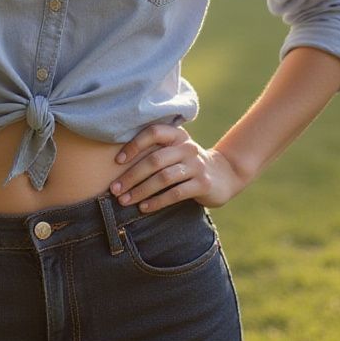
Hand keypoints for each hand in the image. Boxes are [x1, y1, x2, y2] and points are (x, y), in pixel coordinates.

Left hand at [110, 124, 250, 213]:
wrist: (224, 175)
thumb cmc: (187, 163)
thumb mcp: (175, 151)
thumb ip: (155, 151)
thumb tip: (117, 165)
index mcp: (177, 135)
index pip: (153, 133)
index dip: (134, 145)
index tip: (117, 161)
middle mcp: (187, 147)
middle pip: (154, 160)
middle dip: (131, 176)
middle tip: (115, 189)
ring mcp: (196, 165)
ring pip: (163, 178)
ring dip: (141, 191)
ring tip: (125, 201)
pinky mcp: (203, 184)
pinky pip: (175, 193)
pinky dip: (157, 201)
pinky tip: (144, 208)